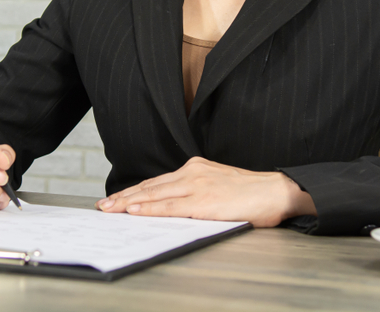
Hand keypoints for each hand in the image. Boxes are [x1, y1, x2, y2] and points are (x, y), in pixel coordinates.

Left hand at [94, 157, 315, 226]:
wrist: (275, 191)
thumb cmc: (250, 192)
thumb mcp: (218, 184)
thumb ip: (196, 191)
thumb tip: (173, 205)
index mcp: (195, 168)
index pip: (157, 181)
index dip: (134, 191)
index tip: (116, 198)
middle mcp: (192, 173)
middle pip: (150, 186)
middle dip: (124, 197)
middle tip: (103, 205)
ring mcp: (197, 186)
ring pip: (155, 195)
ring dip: (129, 203)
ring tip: (111, 209)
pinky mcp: (204, 202)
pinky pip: (170, 207)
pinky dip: (150, 209)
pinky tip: (135, 211)